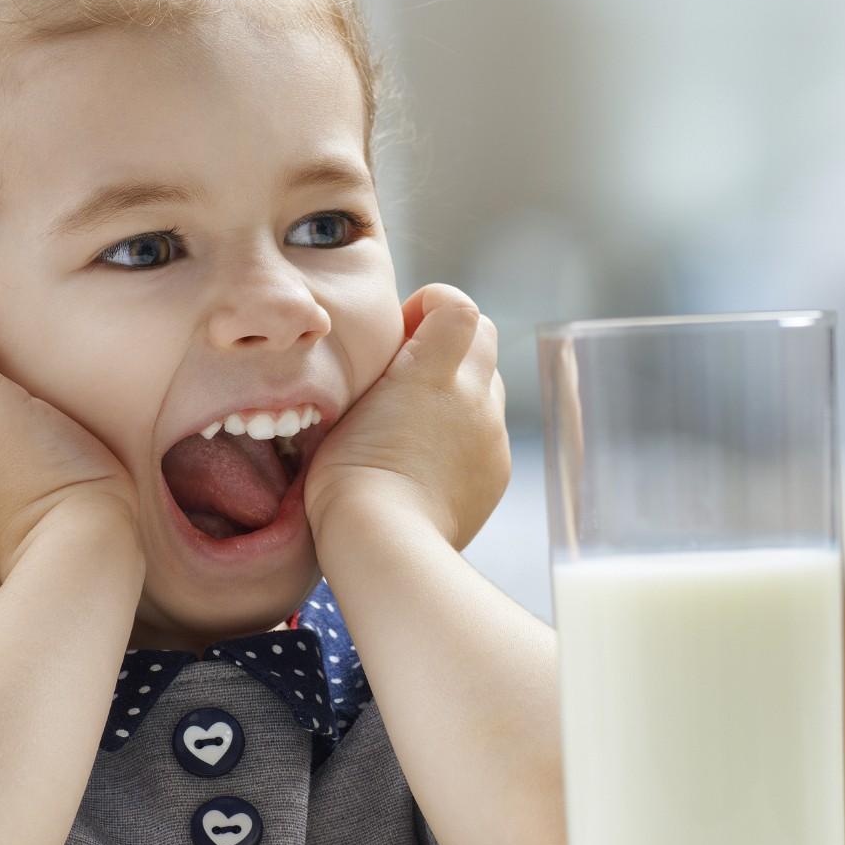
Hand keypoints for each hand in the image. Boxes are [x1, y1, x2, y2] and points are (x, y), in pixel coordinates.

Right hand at [304, 283, 509, 551]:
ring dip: (461, 387)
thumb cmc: (348, 475)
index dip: (435, 303)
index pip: (459, 308)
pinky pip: (488, 433)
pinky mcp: (497, 471)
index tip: (409, 324)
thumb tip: (399, 355)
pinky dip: (466, 432)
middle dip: (452, 340)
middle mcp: (474, 397)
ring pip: (488, 387)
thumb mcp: (347, 404)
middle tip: (414, 367)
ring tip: (420, 419)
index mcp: (432, 371)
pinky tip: (432, 459)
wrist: (385, 540)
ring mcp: (491, 436)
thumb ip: (380, 370)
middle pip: (484, 337)